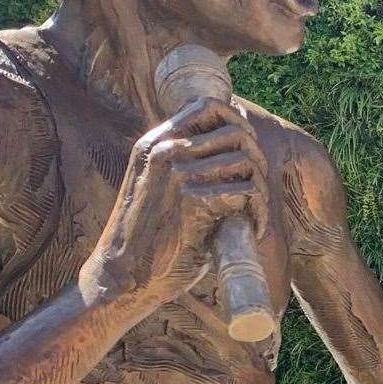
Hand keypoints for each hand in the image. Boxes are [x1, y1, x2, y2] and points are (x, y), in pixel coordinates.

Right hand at [79, 97, 268, 312]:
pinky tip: (253, 229)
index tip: (248, 151)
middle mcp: (165, 150)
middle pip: (237, 132)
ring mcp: (177, 173)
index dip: (239, 123)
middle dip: (257, 161)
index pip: (209, 106)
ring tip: (254, 214)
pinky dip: (258, 212)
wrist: (121, 278)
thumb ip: (184, 166)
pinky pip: (247, 191)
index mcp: (155, 143)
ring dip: (260, 190)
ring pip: (246, 160)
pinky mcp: (192, 201)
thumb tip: (233, 151)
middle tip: (257, 192)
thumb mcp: (156, 188)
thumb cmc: (146, 239)